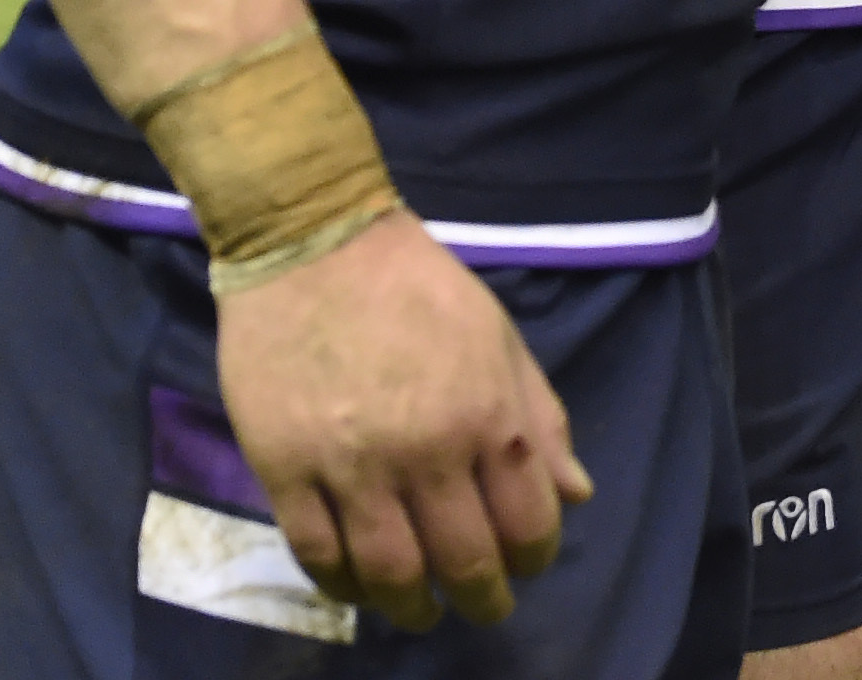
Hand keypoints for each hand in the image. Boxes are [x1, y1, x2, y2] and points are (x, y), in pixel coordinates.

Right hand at [212, 212, 589, 631]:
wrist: (316, 247)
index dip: (533, 558)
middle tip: (485, 611)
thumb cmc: (422, 288)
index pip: (526, 520)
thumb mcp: (502, 340)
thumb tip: (576, 495)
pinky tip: (359, 589)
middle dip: (482, 597)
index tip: (528, 569)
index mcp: (489, 415)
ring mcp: (351, 466)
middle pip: (461, 558)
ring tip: (422, 613)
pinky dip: (342, 586)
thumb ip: (542, 420)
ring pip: (388, 570)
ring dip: (411, 606)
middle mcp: (426, 451)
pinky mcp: (285, 470)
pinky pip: (317, 554)